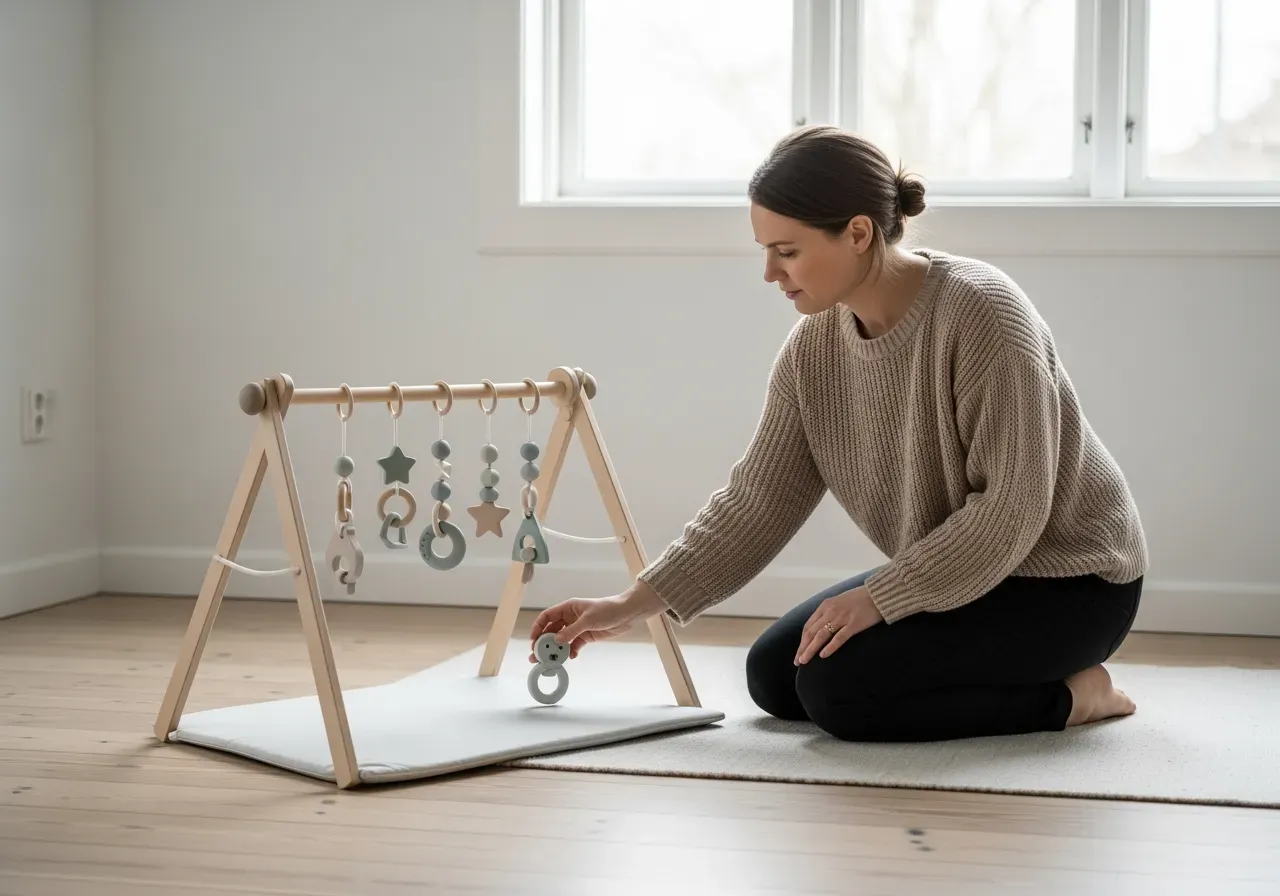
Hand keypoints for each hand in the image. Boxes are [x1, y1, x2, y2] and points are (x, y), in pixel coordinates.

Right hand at [529, 581, 666, 661]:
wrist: (626, 614)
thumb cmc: (608, 609)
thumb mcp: (588, 619)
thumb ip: (571, 631)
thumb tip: (557, 641)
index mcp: (568, 608)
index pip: (547, 617)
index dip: (538, 627)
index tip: (534, 640)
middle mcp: (570, 618)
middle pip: (552, 630)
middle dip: (544, 642)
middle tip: (538, 655)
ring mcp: (578, 628)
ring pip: (562, 640)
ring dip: (556, 650)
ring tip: (550, 660)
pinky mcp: (586, 637)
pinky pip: (574, 645)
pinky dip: (571, 651)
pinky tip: (571, 657)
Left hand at [795, 585, 882, 664]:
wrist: (877, 594)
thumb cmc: (859, 599)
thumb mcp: (838, 602)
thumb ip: (828, 613)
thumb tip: (819, 628)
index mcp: (825, 606)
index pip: (808, 626)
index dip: (802, 641)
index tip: (799, 653)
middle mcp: (830, 611)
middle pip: (811, 632)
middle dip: (803, 648)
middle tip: (798, 662)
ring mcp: (841, 617)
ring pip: (821, 636)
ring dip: (811, 649)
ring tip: (805, 661)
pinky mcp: (853, 624)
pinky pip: (839, 637)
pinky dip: (830, 647)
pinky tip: (823, 656)